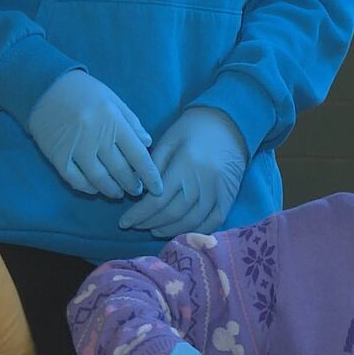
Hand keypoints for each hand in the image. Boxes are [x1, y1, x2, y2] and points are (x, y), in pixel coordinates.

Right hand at [27, 70, 162, 198]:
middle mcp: (95, 135)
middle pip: (120, 170)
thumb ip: (132, 123)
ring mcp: (75, 147)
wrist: (44, 86)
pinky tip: (95, 189)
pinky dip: (87, 187)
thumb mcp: (113, 100)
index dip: (150, 175)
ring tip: (118, 193)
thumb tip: (148, 144)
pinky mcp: (57, 155)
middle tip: (137, 190)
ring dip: (112, 190)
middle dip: (132, 185)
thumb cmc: (84, 92)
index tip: (158, 188)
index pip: (138, 155)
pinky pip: (75, 179)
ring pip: (99, 178)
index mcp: (113, 120)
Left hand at [119, 107, 246, 237]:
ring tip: (154, 229)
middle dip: (150, 223)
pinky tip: (181, 231)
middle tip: (136, 226)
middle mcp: (202, 183)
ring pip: (191, 221)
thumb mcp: (168, 140)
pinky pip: (213, 222)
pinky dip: (196, 231)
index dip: (139, 214)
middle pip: (173, 213)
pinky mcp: (229, 198)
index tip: (124, 222)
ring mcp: (218, 193)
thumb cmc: (192, 129)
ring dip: (170, 230)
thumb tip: (138, 190)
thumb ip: (153, 165)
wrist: (229, 122)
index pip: (158, 200)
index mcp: (185, 166)